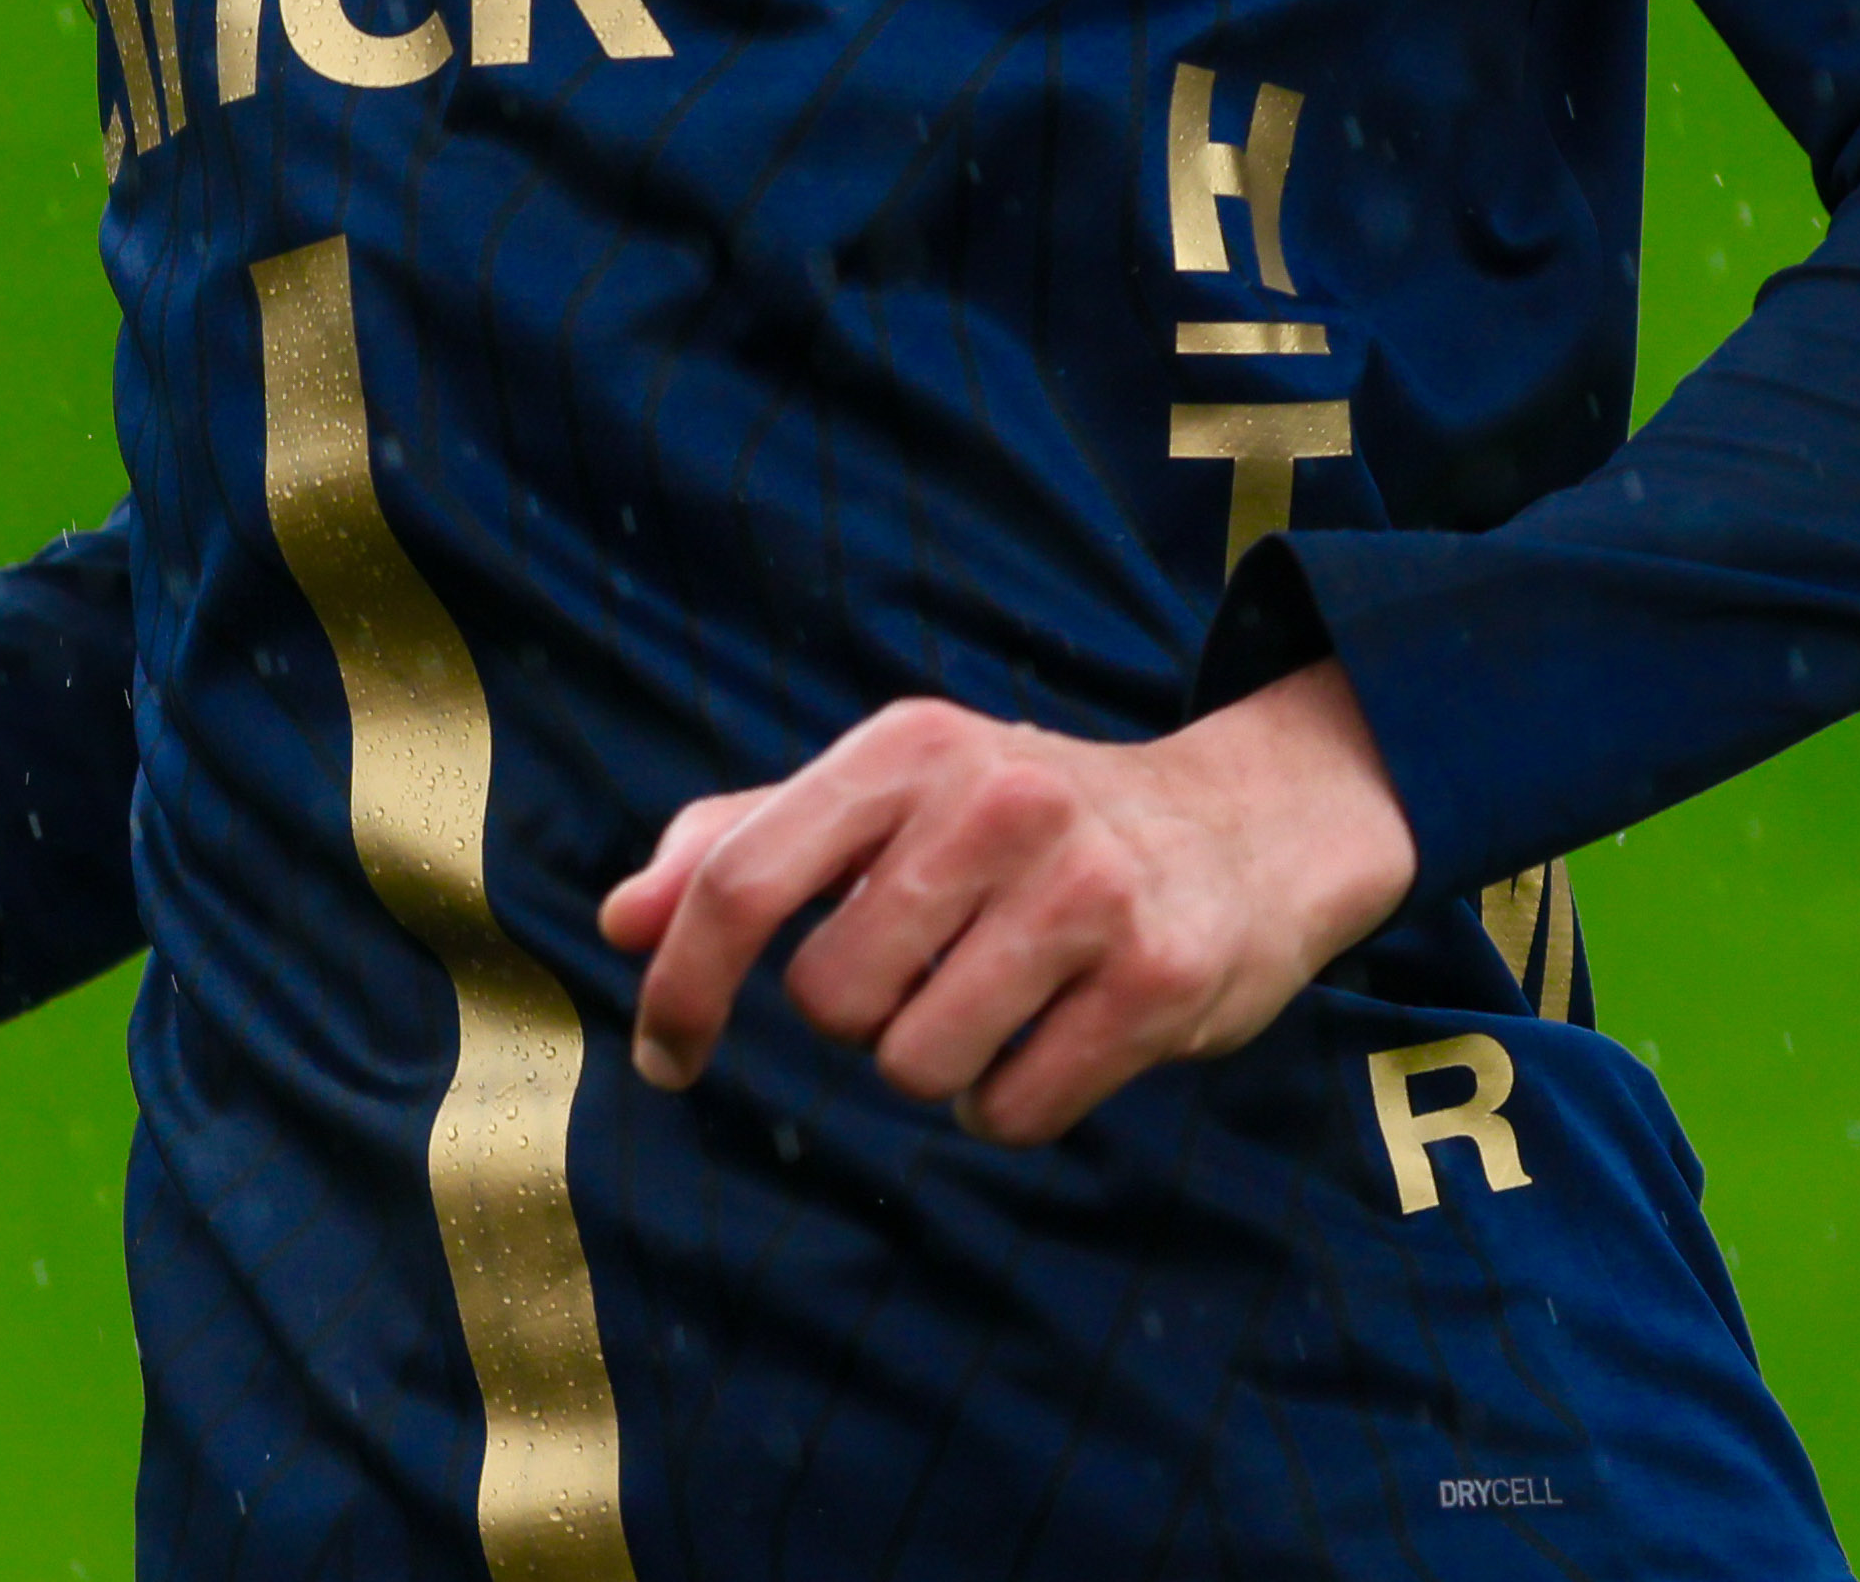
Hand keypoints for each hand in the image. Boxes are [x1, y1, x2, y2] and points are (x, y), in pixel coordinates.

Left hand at [597, 661, 1415, 1149]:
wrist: (1240, 825)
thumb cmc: (1021, 823)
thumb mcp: (888, 793)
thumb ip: (745, 843)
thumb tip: (619, 921)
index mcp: (906, 746)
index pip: (741, 877)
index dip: (681, 985)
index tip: (665, 1058)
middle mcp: (992, 799)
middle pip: (829, 1000)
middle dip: (861, 1016)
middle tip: (933, 967)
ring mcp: (1083, 888)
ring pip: (915, 1066)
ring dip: (940, 1063)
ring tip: (1004, 994)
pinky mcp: (1156, 980)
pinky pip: (1010, 1113)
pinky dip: (1013, 1102)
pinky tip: (1061, 1032)